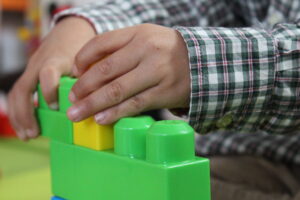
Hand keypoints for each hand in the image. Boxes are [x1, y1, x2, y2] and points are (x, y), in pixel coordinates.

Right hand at [8, 17, 95, 139]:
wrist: (71, 29)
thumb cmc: (83, 46)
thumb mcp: (90, 58)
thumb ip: (91, 77)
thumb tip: (98, 104)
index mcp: (57, 59)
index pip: (48, 73)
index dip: (49, 90)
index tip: (57, 107)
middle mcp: (40, 63)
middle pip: (24, 88)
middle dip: (27, 113)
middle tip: (35, 133)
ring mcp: (32, 68)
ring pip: (18, 92)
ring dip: (20, 116)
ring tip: (28, 135)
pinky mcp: (30, 73)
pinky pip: (19, 93)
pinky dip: (19, 111)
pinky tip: (25, 126)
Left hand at [68, 24, 189, 123]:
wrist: (203, 62)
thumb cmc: (166, 51)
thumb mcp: (145, 39)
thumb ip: (119, 48)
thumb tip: (87, 69)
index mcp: (138, 33)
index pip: (101, 43)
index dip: (83, 59)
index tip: (75, 74)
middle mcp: (147, 50)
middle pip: (106, 70)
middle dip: (84, 87)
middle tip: (70, 100)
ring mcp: (157, 72)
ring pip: (118, 90)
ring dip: (94, 104)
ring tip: (77, 114)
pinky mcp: (165, 92)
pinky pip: (135, 104)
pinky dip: (116, 113)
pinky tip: (101, 119)